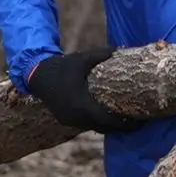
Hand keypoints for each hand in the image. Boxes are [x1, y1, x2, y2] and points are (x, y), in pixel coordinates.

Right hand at [27, 48, 144, 134]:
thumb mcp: (82, 59)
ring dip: (109, 127)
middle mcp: (74, 115)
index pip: (106, 119)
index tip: (137, 122)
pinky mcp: (65, 120)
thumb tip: (121, 48)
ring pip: (94, 128)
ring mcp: (69, 119)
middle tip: (137, 125)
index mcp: (80, 103)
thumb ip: (102, 54)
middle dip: (120, 128)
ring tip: (127, 123)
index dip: (122, 123)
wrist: (38, 75)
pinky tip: (109, 119)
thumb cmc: (63, 66)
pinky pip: (85, 125)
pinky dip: (98, 123)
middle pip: (103, 128)